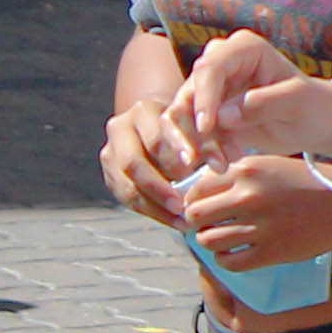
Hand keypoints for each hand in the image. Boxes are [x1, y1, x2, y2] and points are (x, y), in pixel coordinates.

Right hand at [97, 96, 197, 228]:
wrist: (160, 129)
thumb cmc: (188, 127)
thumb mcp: (198, 127)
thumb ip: (210, 143)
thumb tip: (221, 166)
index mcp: (142, 111)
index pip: (155, 134)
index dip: (173, 152)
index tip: (192, 166)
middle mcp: (120, 130)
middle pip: (134, 163)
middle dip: (159, 187)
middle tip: (182, 205)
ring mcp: (111, 155)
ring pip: (128, 187)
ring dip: (156, 207)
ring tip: (181, 220)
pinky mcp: (110, 177)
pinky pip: (128, 200)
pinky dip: (152, 212)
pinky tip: (173, 221)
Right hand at [173, 28, 313, 165]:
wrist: (316, 123)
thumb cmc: (313, 105)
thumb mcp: (297, 102)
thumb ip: (263, 104)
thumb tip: (223, 116)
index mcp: (244, 49)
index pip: (210, 69)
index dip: (204, 97)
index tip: (207, 128)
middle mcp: (221, 64)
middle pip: (188, 92)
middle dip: (190, 128)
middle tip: (200, 159)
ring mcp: (212, 89)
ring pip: (182, 116)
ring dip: (195, 144)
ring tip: (222, 164)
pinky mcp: (208, 113)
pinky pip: (191, 133)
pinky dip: (202, 151)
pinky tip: (224, 163)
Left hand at [179, 153, 331, 268]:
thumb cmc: (306, 183)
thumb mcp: (270, 166)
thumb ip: (237, 176)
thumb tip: (199, 193)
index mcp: (247, 170)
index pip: (197, 188)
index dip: (192, 200)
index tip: (199, 207)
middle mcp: (249, 196)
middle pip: (196, 215)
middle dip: (196, 222)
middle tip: (205, 226)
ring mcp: (259, 226)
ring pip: (208, 240)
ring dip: (209, 242)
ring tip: (220, 239)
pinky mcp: (270, 252)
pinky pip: (229, 262)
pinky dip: (225, 260)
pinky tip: (234, 253)